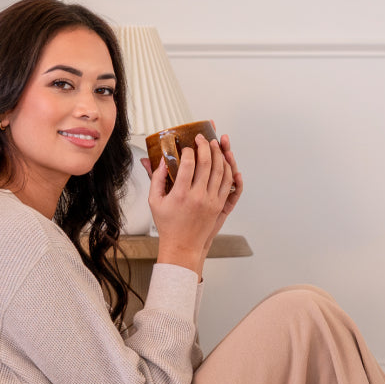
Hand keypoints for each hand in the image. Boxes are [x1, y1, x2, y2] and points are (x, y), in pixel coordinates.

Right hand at [140, 132, 239, 274]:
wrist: (182, 245)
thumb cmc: (168, 224)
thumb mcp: (154, 201)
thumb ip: (156, 179)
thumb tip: (160, 162)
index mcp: (180, 194)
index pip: (188, 164)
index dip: (189, 151)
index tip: (186, 146)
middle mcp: (199, 196)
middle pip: (208, 164)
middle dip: (206, 146)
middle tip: (202, 138)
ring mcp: (212, 201)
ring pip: (222, 171)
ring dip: (220, 154)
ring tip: (216, 144)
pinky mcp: (220, 205)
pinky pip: (229, 183)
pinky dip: (229, 169)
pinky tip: (226, 161)